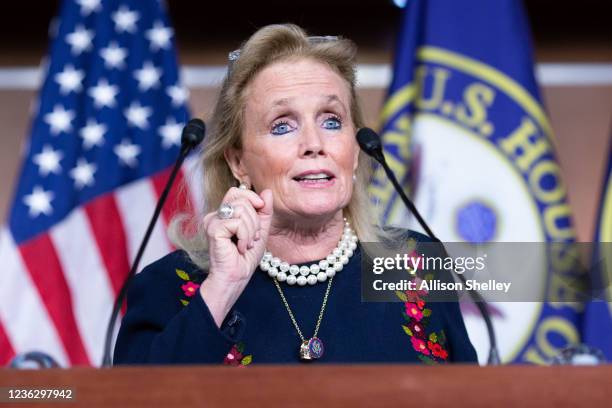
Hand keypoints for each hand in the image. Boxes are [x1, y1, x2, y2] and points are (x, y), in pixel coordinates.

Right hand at [200, 187, 272, 325]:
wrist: (236, 277)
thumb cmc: (245, 257)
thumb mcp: (260, 230)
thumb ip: (264, 211)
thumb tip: (267, 191)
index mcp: (225, 213)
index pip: (238, 192)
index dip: (252, 198)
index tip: (260, 211)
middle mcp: (216, 215)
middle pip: (242, 200)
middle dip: (255, 220)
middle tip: (253, 238)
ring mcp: (212, 221)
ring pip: (241, 210)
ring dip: (251, 230)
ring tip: (246, 244)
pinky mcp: (213, 229)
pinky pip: (237, 223)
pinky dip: (245, 236)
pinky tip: (240, 248)